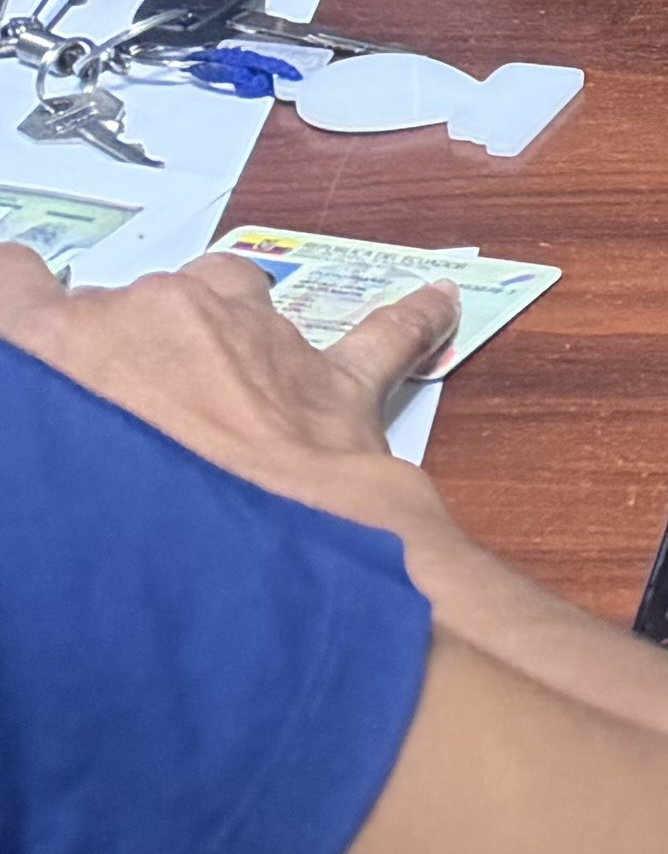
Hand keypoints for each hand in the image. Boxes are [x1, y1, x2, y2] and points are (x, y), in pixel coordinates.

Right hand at [0, 248, 459, 525]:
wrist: (239, 568)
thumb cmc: (114, 529)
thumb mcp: (39, 470)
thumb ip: (41, 424)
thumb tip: (58, 426)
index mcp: (64, 341)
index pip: (15, 284)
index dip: (22, 308)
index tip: (30, 331)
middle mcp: (160, 313)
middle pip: (134, 304)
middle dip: (132, 350)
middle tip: (131, 423)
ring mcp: (256, 338)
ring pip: (234, 294)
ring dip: (224, 331)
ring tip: (221, 392)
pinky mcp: (333, 382)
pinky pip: (382, 335)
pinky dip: (410, 321)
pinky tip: (439, 302)